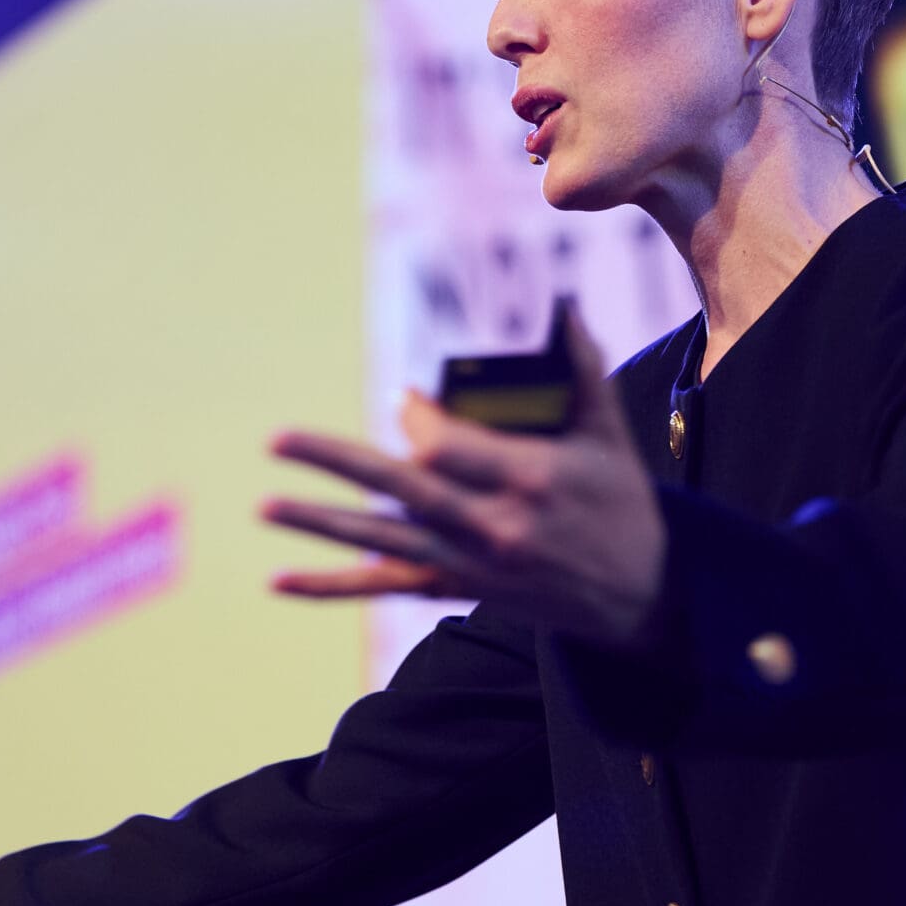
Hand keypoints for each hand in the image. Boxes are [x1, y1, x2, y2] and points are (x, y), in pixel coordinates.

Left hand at [262, 303, 667, 648]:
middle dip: (336, 463)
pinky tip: (279, 579)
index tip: (404, 400)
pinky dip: (331, 586)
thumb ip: (583, 369)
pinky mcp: (457, 588)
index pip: (450, 448)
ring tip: (264, 505)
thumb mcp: (609, 436)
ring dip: (320, 525)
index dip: (417, 420)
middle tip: (278, 440)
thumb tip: (564, 306)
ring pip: (383, 541)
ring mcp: (471, 565)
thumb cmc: (623, 505)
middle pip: (403, 490)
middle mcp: (494, 527)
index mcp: (530, 480)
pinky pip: (385, 586)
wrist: (641, 599)